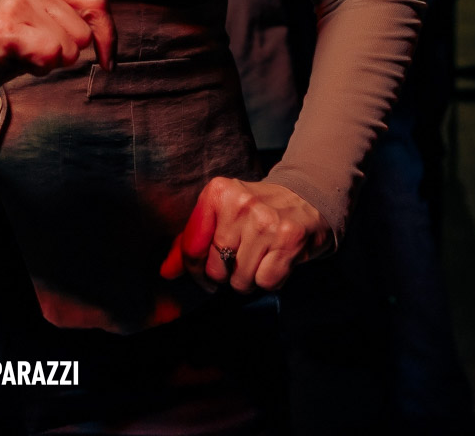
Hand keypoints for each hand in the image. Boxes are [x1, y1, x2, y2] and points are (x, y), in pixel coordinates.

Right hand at [0, 0, 113, 108]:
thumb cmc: (2, 42)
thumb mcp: (42, 14)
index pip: (97, 2)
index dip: (107, 37)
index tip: (107, 61)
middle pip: (84, 32)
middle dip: (64, 53)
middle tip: (32, 49)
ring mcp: (12, 2)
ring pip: (68, 48)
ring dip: (48, 62)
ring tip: (21, 53)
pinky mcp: (2, 29)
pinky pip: (50, 55)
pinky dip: (36, 67)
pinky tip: (14, 60)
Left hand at [160, 177, 329, 293]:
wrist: (308, 198)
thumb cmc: (258, 212)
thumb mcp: (221, 214)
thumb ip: (191, 242)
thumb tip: (166, 272)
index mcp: (217, 192)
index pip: (192, 248)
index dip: (196, 270)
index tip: (206, 272)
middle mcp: (240, 204)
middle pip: (216, 269)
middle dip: (227, 274)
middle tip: (241, 259)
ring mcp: (265, 221)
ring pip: (240, 279)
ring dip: (249, 279)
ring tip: (259, 258)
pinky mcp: (289, 239)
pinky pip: (266, 282)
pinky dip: (271, 280)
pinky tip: (276, 261)